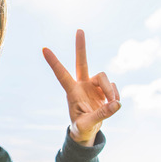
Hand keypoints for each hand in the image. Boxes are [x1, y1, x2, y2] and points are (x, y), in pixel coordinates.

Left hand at [43, 29, 120, 146]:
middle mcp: (82, 85)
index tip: (44, 49)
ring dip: (110, 90)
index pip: (61, 75)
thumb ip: (102, 114)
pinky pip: (113, 87)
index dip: (54, 62)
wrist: (88, 131)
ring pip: (104, 77)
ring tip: (113, 104)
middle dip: (81, 47)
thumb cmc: (82, 128)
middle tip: (79, 30)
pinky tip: (114, 105)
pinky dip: (115, 96)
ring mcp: (92, 86)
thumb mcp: (89, 124)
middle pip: (82, 62)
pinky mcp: (103, 89)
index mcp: (72, 92)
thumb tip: (116, 104)